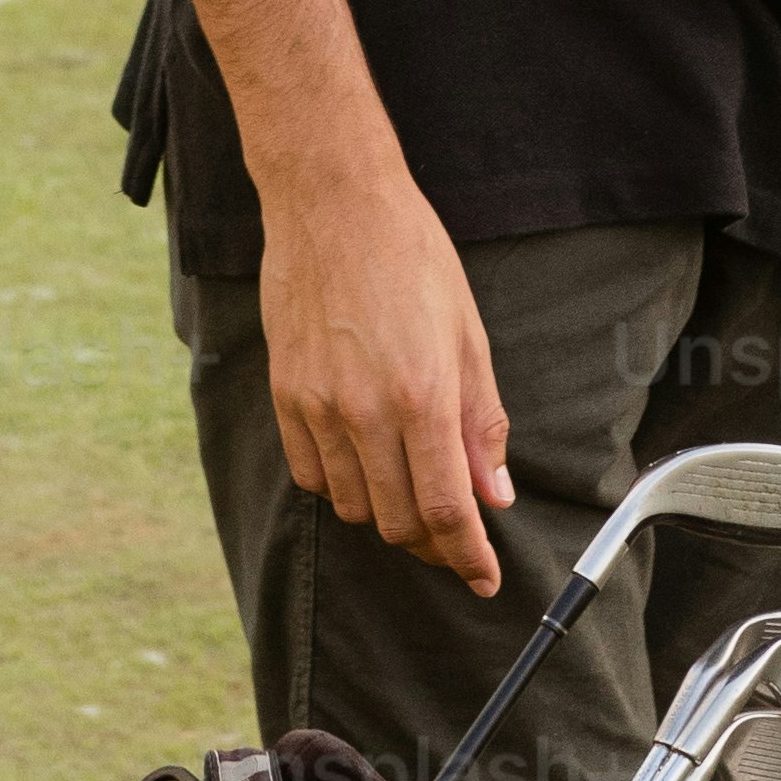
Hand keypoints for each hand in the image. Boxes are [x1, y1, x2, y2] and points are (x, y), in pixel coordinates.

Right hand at [256, 151, 513, 593]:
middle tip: (455, 539)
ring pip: (354, 507)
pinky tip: (363, 466)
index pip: (448, 510)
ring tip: (411, 495)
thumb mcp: (467, 333)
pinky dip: (341, 487)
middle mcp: (366, 411)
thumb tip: (495, 493)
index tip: (483, 577)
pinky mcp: (285, 395)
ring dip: (388, 516)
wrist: (333, 203)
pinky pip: (311, 475)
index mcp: (423, 395)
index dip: (469, 557)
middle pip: (400, 522)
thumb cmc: (411, 256)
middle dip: (434, 544)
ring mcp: (318, 406)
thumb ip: (481, 421)